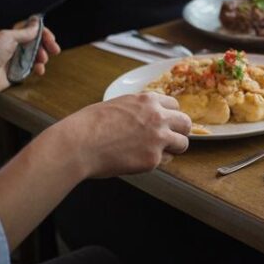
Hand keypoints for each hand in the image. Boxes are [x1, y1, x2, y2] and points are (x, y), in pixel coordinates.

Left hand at [0, 18, 59, 102]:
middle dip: (47, 46)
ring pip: (36, 57)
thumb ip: (25, 32)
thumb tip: (37, 22)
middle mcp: (15, 47)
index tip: (51, 38)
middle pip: (36, 44)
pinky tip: (39, 70)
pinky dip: (38, 69)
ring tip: (43, 61)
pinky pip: (31, 70)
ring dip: (42, 58)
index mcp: (12, 36)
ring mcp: (16, 61)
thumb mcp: (9, 37)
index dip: (43, 33)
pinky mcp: (17, 74)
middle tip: (55, 50)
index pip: (32, 31)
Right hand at [57, 93, 191, 177]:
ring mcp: (158, 138)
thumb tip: (145, 117)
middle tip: (169, 139)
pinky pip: (166, 161)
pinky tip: (139, 160)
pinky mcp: (153, 159)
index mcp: (148, 100)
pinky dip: (155, 162)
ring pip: (183, 144)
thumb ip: (138, 110)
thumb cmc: (89, 125)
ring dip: (172, 149)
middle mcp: (158, 116)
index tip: (165, 123)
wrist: (78, 143)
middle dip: (179, 132)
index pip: (175, 106)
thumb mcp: (118, 104)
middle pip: (186, 123)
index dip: (170, 116)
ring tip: (155, 152)